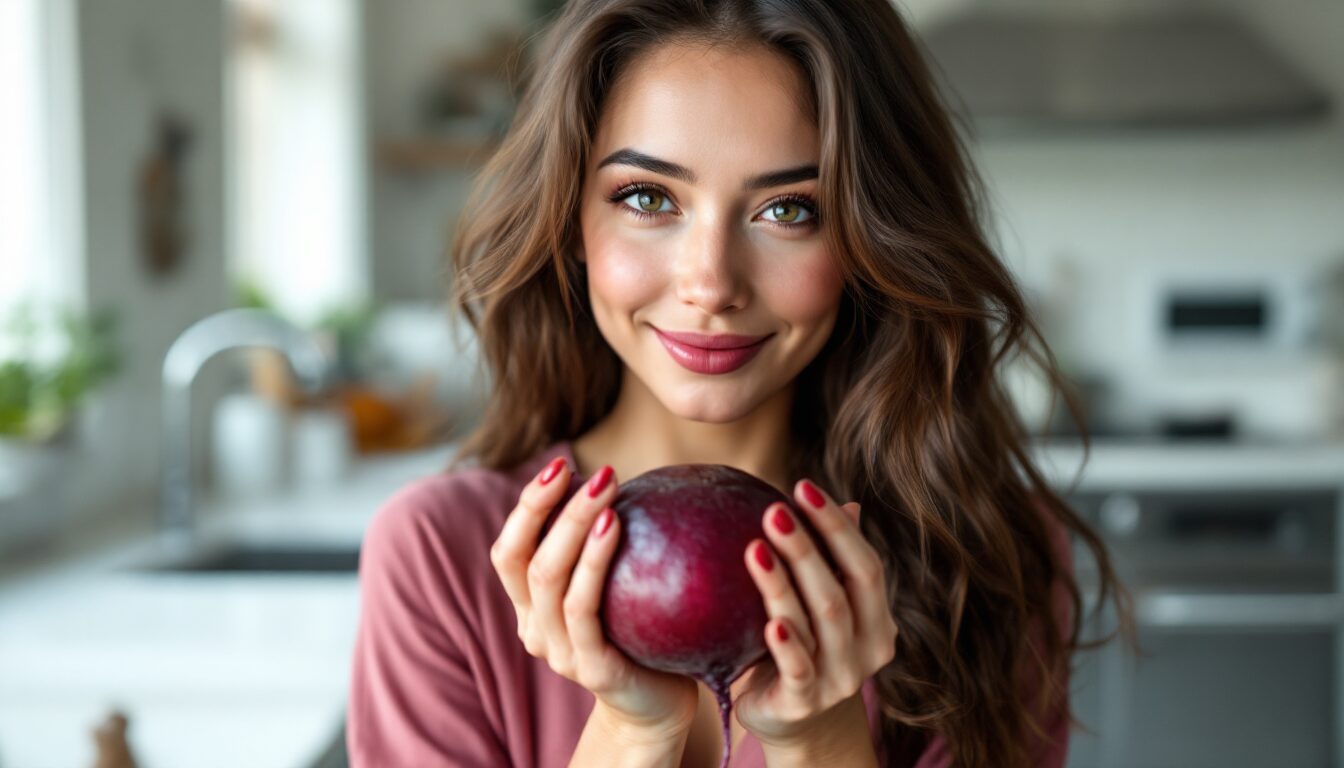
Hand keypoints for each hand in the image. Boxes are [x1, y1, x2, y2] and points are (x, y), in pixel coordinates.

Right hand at [489, 458, 698, 740]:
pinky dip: (593, 563)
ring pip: (549, 578)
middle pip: (526, 558)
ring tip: (605, 487)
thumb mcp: (612, 586)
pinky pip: (583, 609)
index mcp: (531, 607)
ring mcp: (559, 652)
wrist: (660, 705)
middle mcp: (534, 629)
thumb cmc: (640, 633)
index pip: (509, 550)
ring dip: (573, 524)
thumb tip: (616, 476)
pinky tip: (614, 525)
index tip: (561, 464)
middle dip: (552, 505)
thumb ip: (600, 545)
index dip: (528, 505)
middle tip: (596, 472)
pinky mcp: (590, 669)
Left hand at [733, 479, 898, 750]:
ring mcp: (839, 679)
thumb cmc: (805, 647)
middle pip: (842, 590)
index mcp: (877, 619)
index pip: (866, 564)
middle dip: (809, 547)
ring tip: (756, 546)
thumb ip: (833, 561)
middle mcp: (867, 649)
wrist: (791, 719)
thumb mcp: (821, 604)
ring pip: (818, 623)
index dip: (837, 525)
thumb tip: (849, 503)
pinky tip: (771, 622)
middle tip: (774, 510)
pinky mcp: (804, 702)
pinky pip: (799, 670)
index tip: (803, 486)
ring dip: (785, 583)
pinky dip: (787, 644)